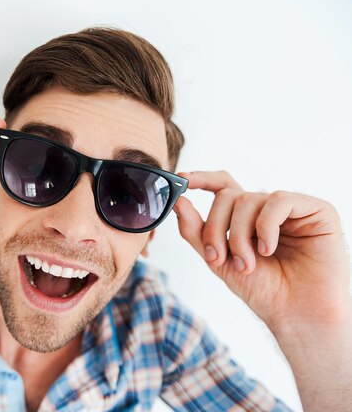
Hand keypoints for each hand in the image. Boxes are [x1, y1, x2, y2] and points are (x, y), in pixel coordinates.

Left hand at [173, 171, 350, 330]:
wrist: (295, 314)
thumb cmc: (263, 290)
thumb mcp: (219, 260)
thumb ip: (196, 231)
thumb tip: (177, 202)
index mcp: (246, 218)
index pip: (223, 187)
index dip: (202, 179)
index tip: (181, 180)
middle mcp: (267, 209)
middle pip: (228, 196)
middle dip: (215, 227)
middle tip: (219, 257)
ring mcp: (292, 208)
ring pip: (248, 199)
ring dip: (239, 235)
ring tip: (247, 264)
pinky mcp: (316, 210)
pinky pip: (279, 201)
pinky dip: (266, 227)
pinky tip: (268, 249)